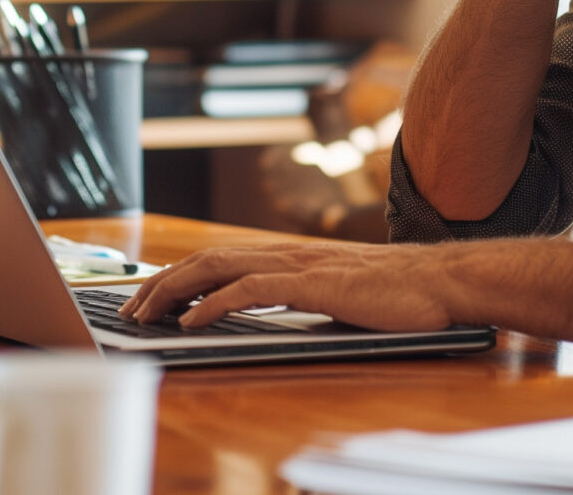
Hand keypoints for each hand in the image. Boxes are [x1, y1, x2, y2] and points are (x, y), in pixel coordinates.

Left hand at [118, 241, 461, 332]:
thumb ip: (305, 297)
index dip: (179, 275)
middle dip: (162, 282)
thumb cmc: (400, 294)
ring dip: (176, 290)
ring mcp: (299, 265)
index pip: (219, 258)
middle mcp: (287, 253)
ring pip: (219, 267)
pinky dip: (216, 302)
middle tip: (130, 308)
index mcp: (291, 256)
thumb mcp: (340, 295)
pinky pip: (253, 288)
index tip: (150, 296)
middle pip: (207, 258)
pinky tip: (194, 318)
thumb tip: (273, 313)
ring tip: (146, 312)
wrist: (442, 283)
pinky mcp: (314, 284)